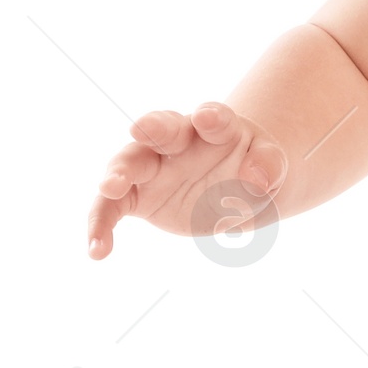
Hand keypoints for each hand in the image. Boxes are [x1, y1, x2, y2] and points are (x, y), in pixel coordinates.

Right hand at [86, 103, 286, 258]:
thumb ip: (268, 166)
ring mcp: (154, 167)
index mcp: (217, 129)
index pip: (214, 118)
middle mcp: (179, 141)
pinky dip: (100, 225)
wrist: (235, 190)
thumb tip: (256, 179)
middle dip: (153, 126)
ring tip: (109, 187)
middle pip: (164, 128)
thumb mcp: (270, 166)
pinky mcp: (137, 196)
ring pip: (129, 162)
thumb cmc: (252, 168)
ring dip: (117, 173)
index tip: (207, 117)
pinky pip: (112, 207)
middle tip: (141, 129)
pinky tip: (97, 250)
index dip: (211, 117)